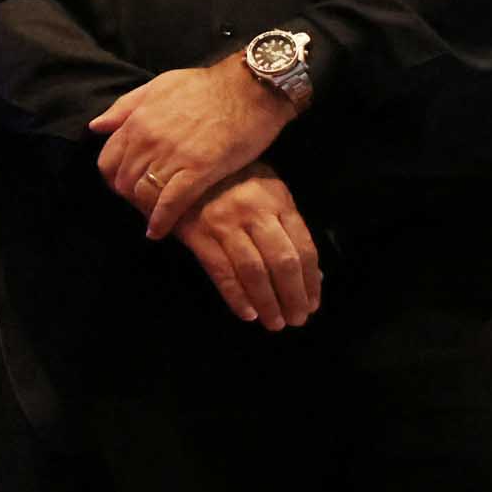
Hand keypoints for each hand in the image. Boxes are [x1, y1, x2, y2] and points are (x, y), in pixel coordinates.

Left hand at [94, 60, 295, 235]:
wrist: (250, 88)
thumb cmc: (207, 85)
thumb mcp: (158, 86)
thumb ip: (125, 107)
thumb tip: (96, 127)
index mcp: (137, 121)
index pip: (107, 159)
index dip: (112, 176)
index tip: (124, 185)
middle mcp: (148, 140)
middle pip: (123, 180)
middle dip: (129, 195)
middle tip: (141, 205)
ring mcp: (172, 156)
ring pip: (144, 194)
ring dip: (145, 209)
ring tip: (152, 217)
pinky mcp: (199, 170)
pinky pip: (171, 202)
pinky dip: (162, 221)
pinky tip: (158, 232)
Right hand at [175, 167, 323, 330]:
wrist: (177, 169)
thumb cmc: (230, 181)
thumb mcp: (268, 193)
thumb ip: (289, 229)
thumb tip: (314, 275)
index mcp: (277, 200)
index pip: (303, 247)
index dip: (311, 281)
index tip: (313, 304)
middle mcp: (253, 211)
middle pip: (282, 262)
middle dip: (293, 296)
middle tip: (297, 320)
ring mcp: (223, 222)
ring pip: (253, 270)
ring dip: (267, 302)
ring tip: (274, 322)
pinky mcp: (197, 232)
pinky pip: (221, 270)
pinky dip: (236, 295)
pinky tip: (247, 313)